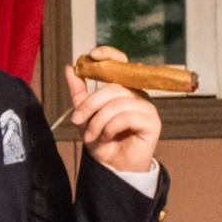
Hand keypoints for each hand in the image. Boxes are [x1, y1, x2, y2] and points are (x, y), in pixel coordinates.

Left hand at [63, 46, 162, 177]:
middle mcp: (137, 94)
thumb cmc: (102, 140)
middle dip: (90, 105)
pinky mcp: (152, 121)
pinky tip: (107, 137)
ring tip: (91, 136)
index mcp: (122, 89)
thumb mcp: (85, 116)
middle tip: (77, 121)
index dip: (109, 54)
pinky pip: (127, 116)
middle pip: (113, 87)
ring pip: (118, 103)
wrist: (113, 166)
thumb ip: (79, 93)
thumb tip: (69, 68)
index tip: (92, 55)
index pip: (121, 63)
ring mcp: (146, 107)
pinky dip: (111, 127)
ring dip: (98, 121)